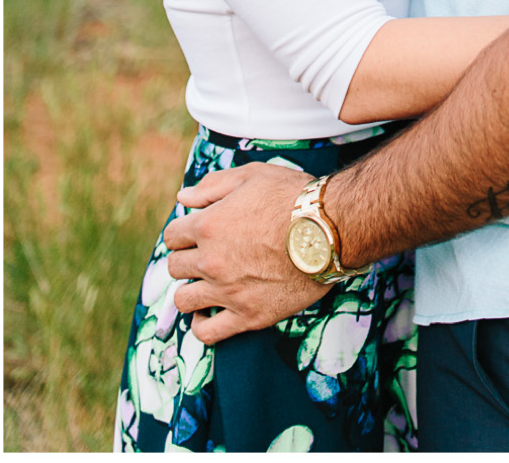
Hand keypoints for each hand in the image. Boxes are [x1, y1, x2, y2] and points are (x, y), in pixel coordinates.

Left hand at [163, 162, 329, 342]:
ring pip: (184, 299)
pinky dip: (202, 324)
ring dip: (192, 289)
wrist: (335, 227)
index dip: (185, 231)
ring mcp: (228, 291)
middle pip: (175, 266)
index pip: (172, 235)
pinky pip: (207, 332)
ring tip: (210, 283)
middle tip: (212, 254)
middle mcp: (210, 261)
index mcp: (208, 226)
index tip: (201, 232)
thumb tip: (182, 198)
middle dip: (189, 258)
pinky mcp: (248, 314)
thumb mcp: (254, 176)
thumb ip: (213, 185)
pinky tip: (209, 312)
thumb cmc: (296, 197)